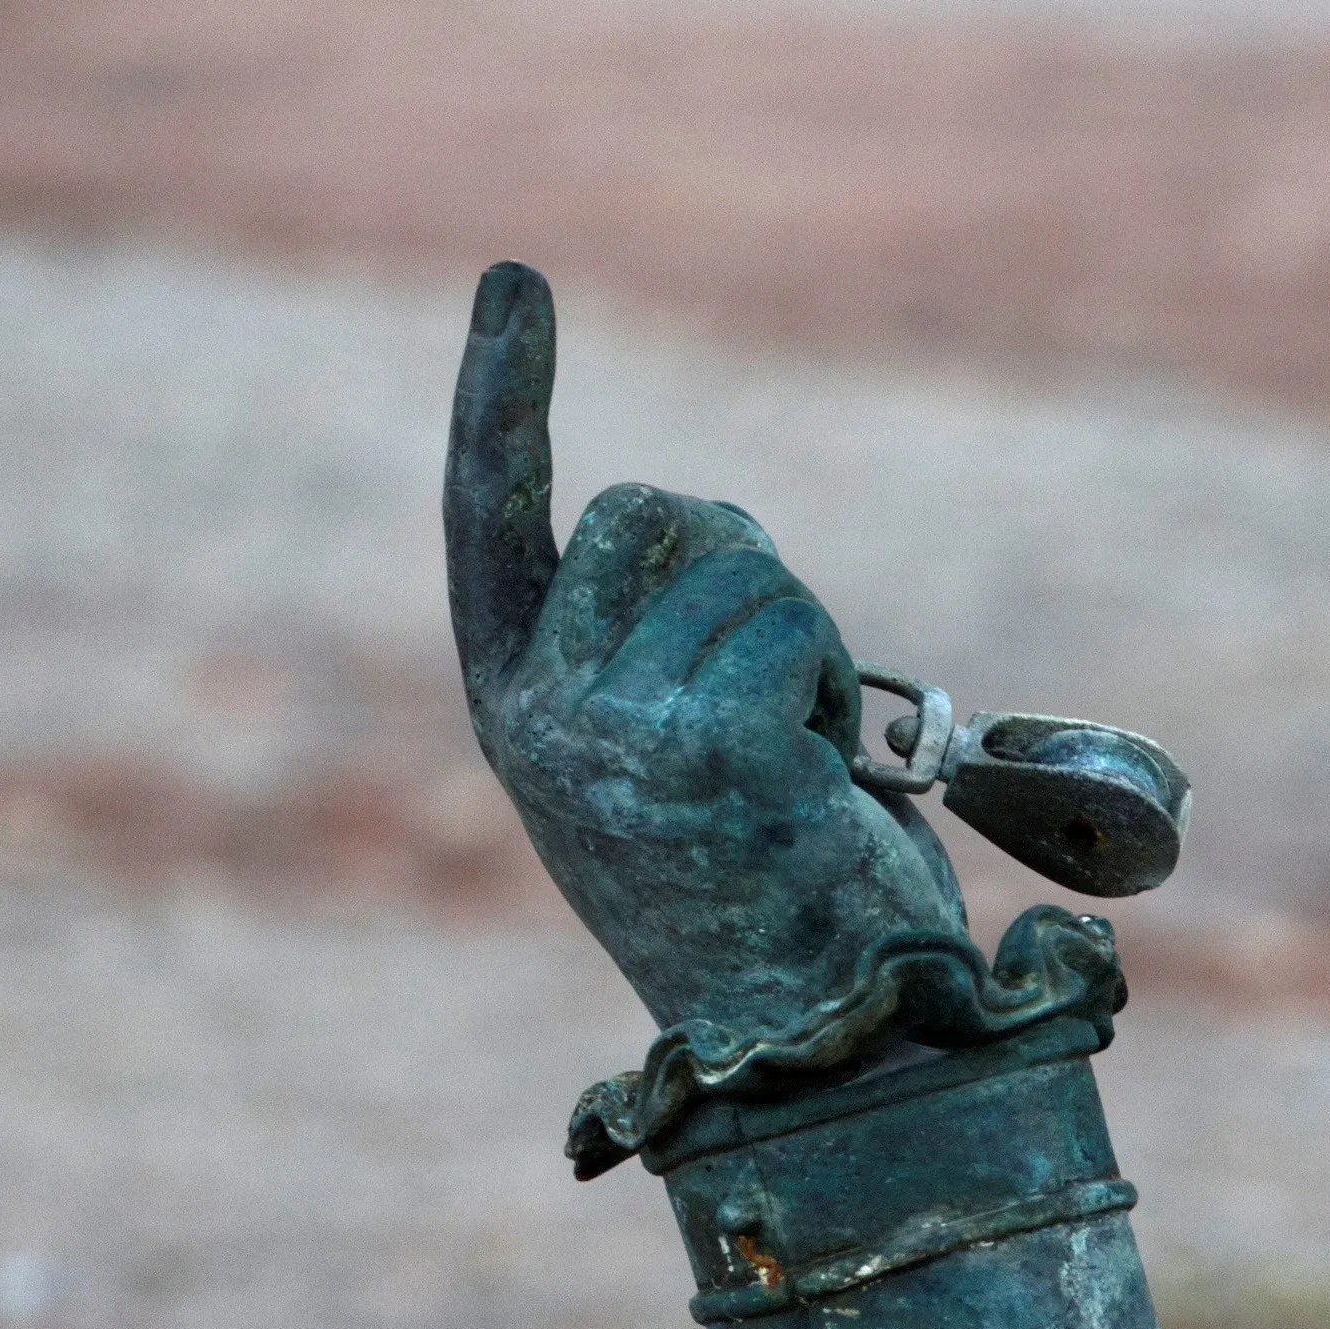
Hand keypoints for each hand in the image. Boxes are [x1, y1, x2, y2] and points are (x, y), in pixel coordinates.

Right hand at [448, 264, 974, 1088]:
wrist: (828, 1047)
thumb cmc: (779, 907)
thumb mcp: (679, 761)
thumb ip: (652, 651)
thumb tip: (711, 545)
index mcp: (516, 709)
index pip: (490, 516)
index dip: (504, 395)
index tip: (513, 281)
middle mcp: (538, 716)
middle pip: (653, 512)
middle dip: (741, 566)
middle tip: (780, 699)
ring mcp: (609, 732)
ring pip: (741, 565)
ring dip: (805, 647)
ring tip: (800, 769)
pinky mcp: (705, 747)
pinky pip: (796, 628)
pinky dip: (839, 689)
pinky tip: (826, 786)